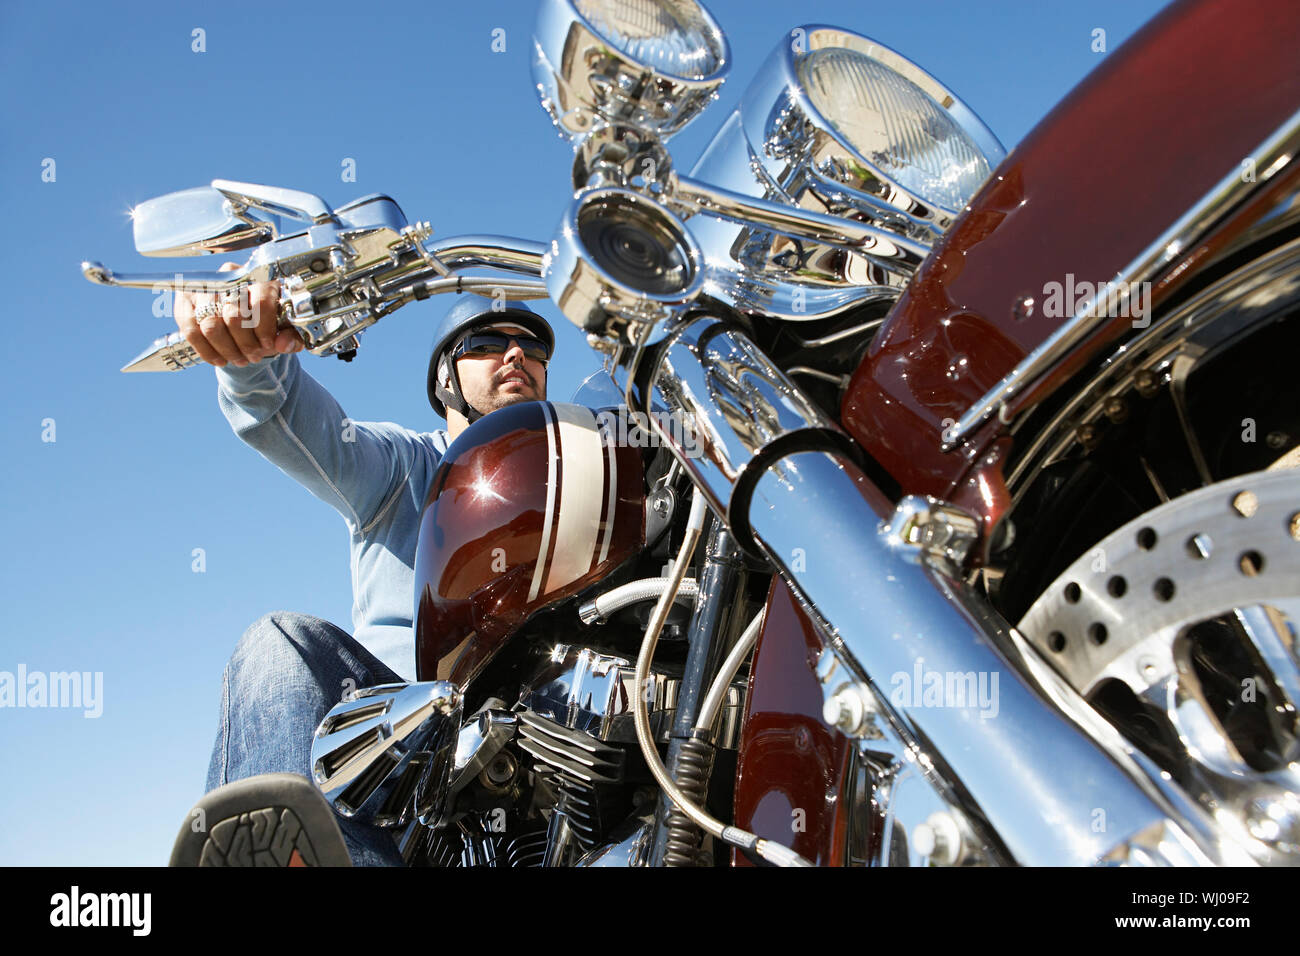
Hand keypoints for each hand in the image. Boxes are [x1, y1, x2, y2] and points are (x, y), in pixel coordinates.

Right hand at [174, 262, 303, 366]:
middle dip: (245, 344)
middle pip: (233, 316)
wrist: (244, 316)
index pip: (260, 301)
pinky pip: (190, 330)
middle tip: (253, 356)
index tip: (268, 346)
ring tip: (239, 360)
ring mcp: (205, 287)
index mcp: (260, 277)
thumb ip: (291, 336)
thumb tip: (283, 344)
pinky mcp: (186, 300)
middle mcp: (230, 276)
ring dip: (227, 349)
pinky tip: (220, 360)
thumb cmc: (268, 320)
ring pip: (210, 324)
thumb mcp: (286, 327)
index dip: (264, 328)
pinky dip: (206, 350)